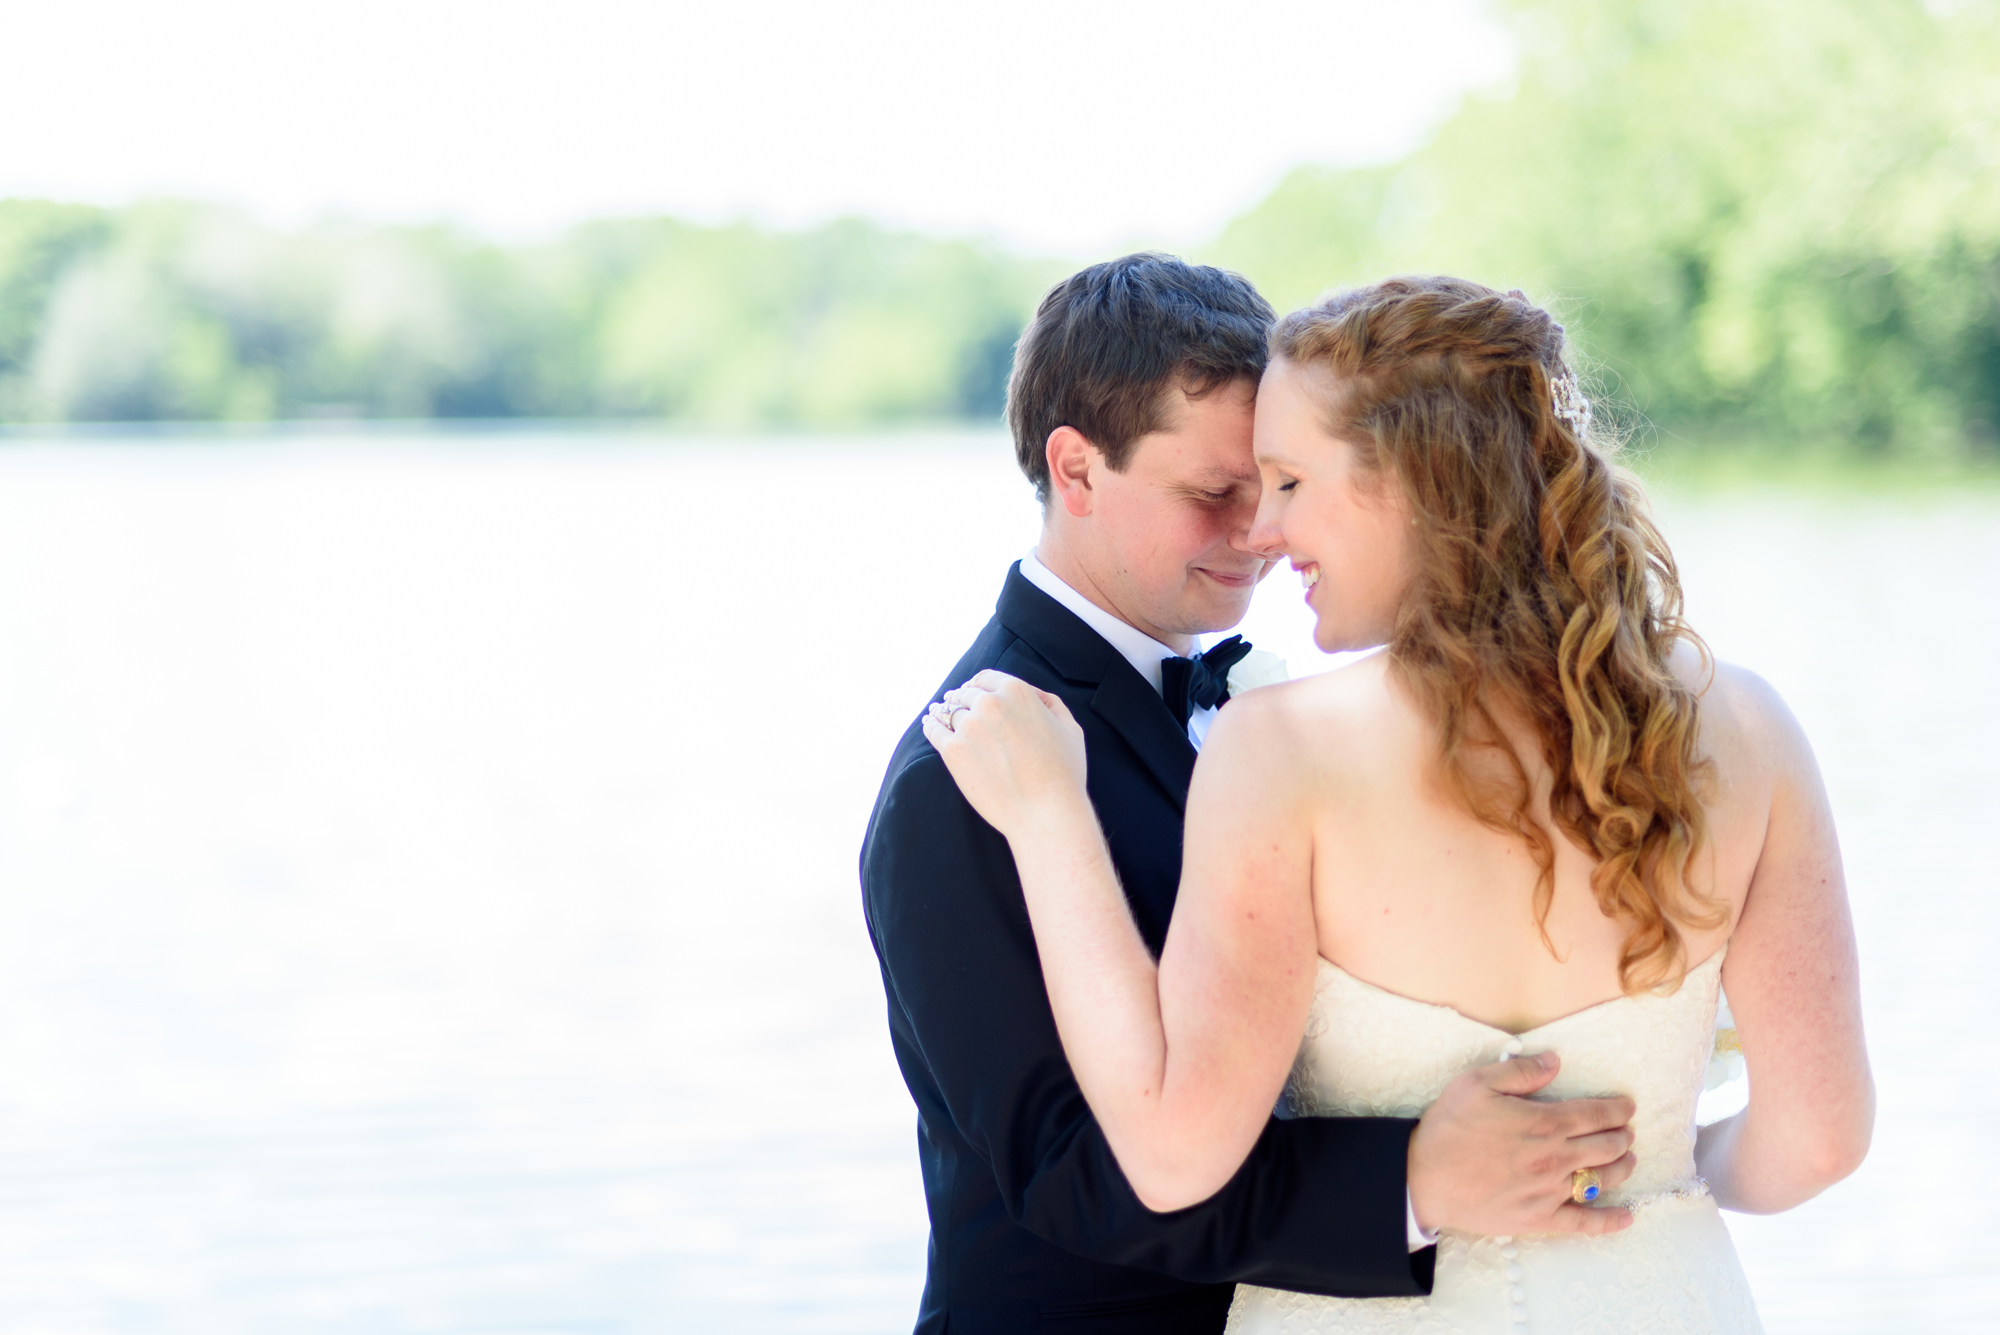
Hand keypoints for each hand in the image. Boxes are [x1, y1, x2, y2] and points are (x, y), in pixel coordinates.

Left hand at [921, 670, 1087, 838]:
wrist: (1045, 812)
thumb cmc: (1063, 775)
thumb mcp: (1069, 728)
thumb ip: (1050, 704)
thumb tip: (1033, 694)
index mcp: (1017, 692)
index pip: (987, 678)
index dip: (978, 684)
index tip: (971, 690)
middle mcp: (990, 703)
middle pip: (966, 694)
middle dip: (961, 698)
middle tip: (954, 702)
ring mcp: (969, 727)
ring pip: (949, 712)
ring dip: (944, 711)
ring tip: (938, 713)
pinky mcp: (953, 751)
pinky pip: (934, 730)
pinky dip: (930, 724)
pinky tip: (928, 723)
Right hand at [1407, 1052, 1638, 1237]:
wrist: (1423, 1178)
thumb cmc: (1448, 1127)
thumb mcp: (1476, 1083)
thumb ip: (1520, 1071)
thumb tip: (1554, 1061)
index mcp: (1543, 1122)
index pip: (1595, 1114)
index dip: (1617, 1109)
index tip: (1627, 1107)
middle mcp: (1555, 1157)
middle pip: (1607, 1146)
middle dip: (1623, 1136)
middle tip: (1627, 1131)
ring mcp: (1550, 1191)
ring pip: (1602, 1179)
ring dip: (1622, 1167)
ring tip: (1629, 1159)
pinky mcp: (1539, 1219)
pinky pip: (1583, 1223)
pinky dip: (1609, 1221)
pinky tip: (1626, 1217)